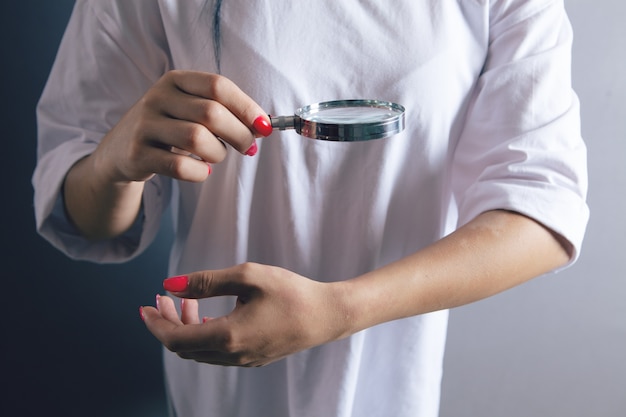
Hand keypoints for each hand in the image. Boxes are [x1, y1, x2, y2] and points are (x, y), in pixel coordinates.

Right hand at [92, 70, 271, 183]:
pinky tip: (201, 171)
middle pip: (211, 113)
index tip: (265, 127)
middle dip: (239, 135)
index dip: (246, 107)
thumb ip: (223, 112)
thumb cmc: (169, 129)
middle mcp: (157, 97)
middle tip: (247, 148)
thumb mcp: (189, 110)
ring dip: (218, 154)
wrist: (121, 152)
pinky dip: (200, 173)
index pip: (218, 86)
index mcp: (175, 80)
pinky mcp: (137, 155)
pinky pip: (181, 167)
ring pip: (197, 139)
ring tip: (216, 156)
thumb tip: (262, 126)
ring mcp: (144, 125)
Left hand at [140, 263, 348, 366]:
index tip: (145, 304)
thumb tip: (170, 285)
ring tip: (186, 300)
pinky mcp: (253, 358)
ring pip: (200, 350)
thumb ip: (206, 281)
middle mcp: (232, 355)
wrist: (327, 315)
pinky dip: (204, 333)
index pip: (175, 339)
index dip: (155, 323)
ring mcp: (244, 360)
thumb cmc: (291, 292)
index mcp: (228, 336)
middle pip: (184, 347)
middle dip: (168, 322)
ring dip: (186, 327)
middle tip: (161, 298)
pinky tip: (209, 313)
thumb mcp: (248, 277)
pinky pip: (217, 351)